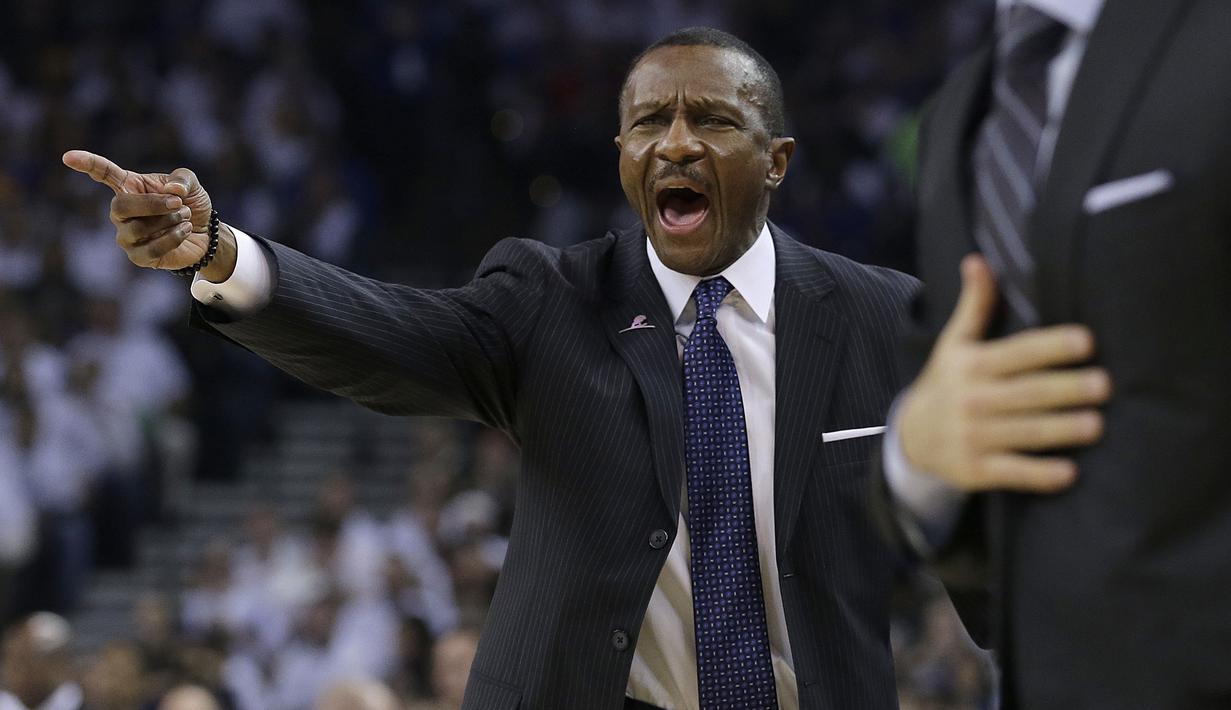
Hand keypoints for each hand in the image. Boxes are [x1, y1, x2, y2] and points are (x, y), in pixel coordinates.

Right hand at [62, 150, 234, 277]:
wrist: (204, 234)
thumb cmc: (190, 205)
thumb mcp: (190, 185)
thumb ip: (182, 180)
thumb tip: (172, 191)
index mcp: (128, 187)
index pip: (103, 173)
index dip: (87, 164)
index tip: (68, 157)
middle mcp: (121, 212)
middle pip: (120, 206)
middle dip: (152, 204)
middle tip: (178, 202)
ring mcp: (127, 235)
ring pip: (138, 229)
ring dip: (168, 221)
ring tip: (185, 216)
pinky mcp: (138, 256)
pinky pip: (150, 249)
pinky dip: (172, 238)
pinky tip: (184, 230)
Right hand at [898, 255, 1111, 492]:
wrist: (911, 438)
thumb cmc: (947, 383)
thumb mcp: (954, 343)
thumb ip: (974, 305)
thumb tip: (977, 260)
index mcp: (971, 365)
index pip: (1017, 352)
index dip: (1050, 346)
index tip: (1086, 341)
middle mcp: (971, 400)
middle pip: (1026, 393)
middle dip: (1065, 389)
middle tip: (1103, 384)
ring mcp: (973, 437)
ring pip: (1024, 433)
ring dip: (1060, 430)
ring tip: (1096, 425)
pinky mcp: (977, 470)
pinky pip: (1012, 473)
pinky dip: (1040, 475)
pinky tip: (1069, 473)